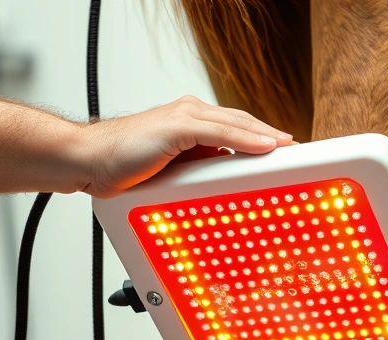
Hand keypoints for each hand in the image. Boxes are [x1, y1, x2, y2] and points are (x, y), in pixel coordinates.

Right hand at [76, 96, 295, 197]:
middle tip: (300, 152)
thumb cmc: (123, 165)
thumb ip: (198, 165)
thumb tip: (226, 177)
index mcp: (190, 122)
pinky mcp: (176, 127)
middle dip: (273, 137)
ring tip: (291, 151)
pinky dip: (245, 141)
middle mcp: (190, 114)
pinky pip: (220, 133)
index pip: (237, 127)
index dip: (264, 138)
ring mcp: (183, 118)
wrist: (87, 160)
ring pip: (236, 125)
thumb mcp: (173, 167)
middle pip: (243, 123)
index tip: (287, 153)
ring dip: (266, 137)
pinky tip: (265, 148)